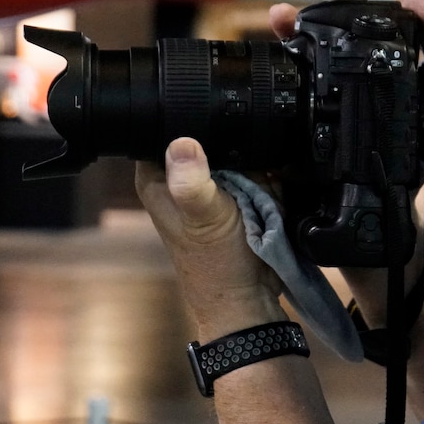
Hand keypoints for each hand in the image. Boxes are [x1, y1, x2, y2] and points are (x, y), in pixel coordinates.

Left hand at [136, 137, 283, 341]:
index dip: (197, 124)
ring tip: (254, 199)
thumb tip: (182, 143)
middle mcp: (179, 174)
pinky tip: (263, 203)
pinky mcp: (234, 193)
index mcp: (157, 175)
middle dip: (237, 153)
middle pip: (213, 133)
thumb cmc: (218, 265)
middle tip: (243, 185)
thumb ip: (191, 182)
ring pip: (240, 151)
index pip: (168, 125)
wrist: (249, 298)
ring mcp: (209, 183)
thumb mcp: (205, 218)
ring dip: (256, 171)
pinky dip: (266, 183)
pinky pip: (256, 171)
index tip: (220, 153)